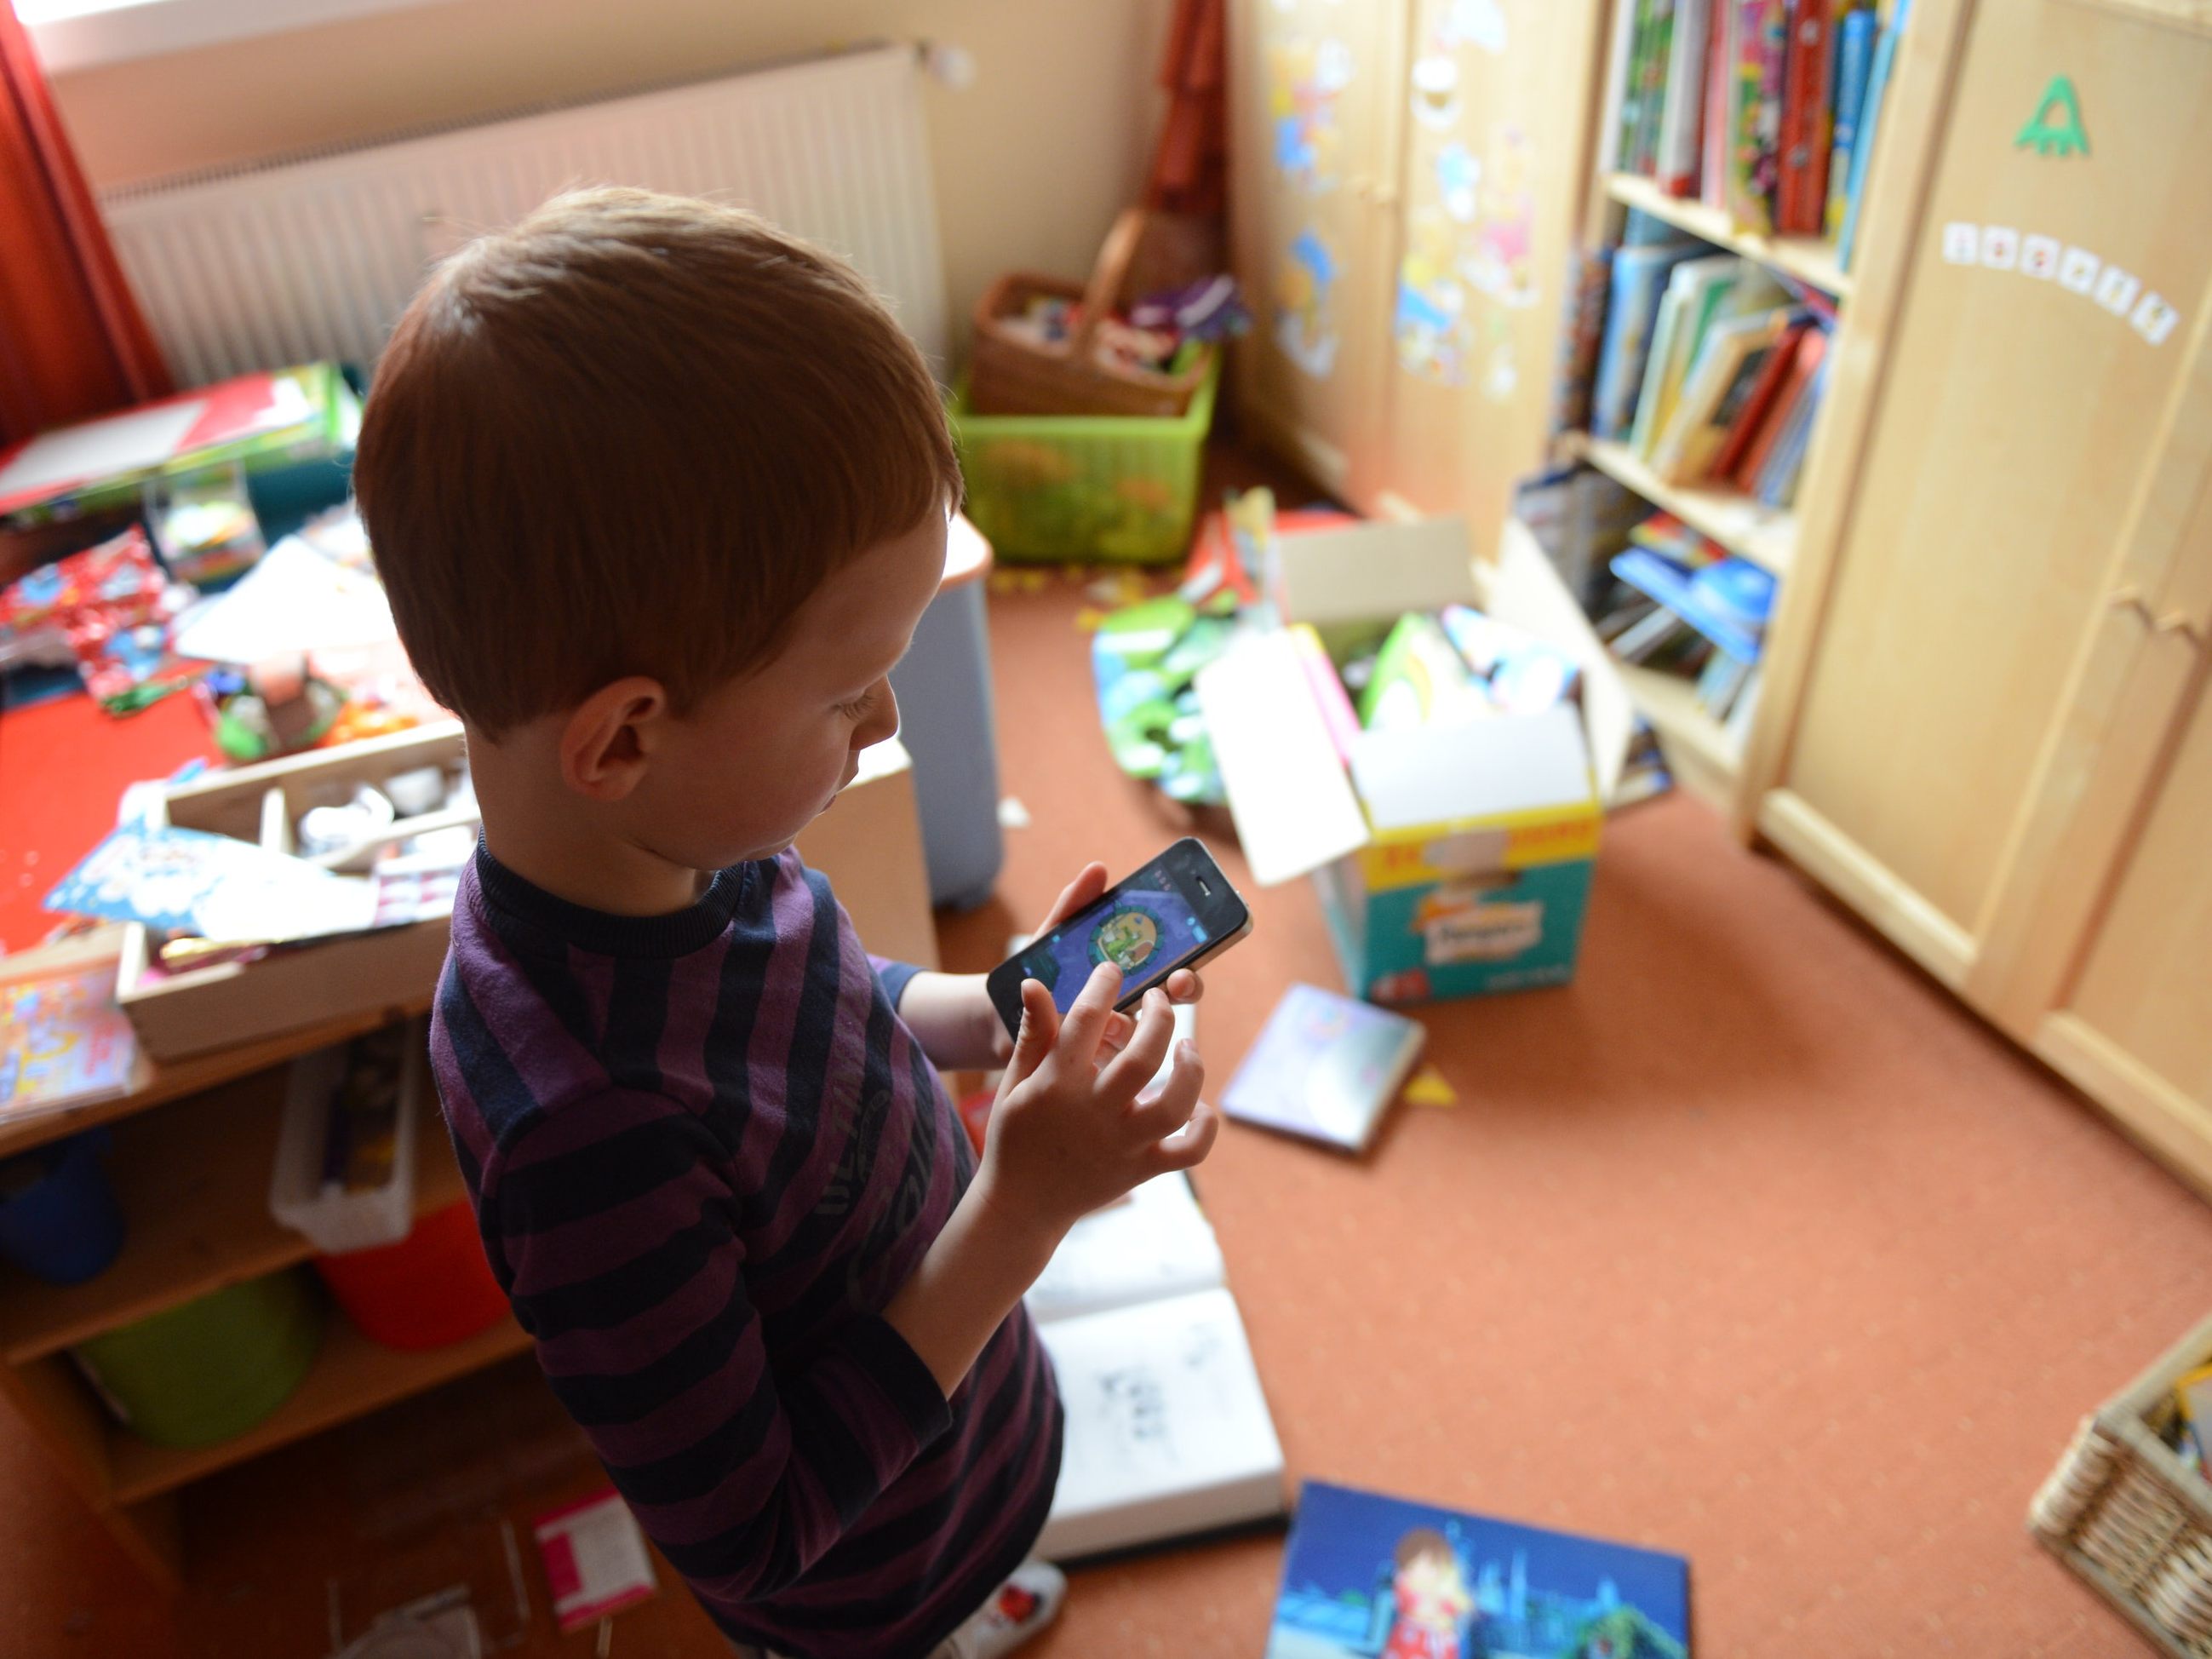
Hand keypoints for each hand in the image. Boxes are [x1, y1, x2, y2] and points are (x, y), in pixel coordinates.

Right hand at [973, 965, 1216, 1243]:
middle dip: (1160, 1017)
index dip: (1103, 986)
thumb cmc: (1016, 1136)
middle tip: (1158, 998)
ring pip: (1175, 1105)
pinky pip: (1188, 1152)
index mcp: (1056, 1085)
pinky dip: (1204, 1128)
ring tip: (1187, 1047)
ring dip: (1190, 1069)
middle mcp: (1093, 1113)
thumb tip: (1035, 983)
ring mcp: (1121, 1145)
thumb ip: (1033, 1033)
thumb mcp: (1015, 1082)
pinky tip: (1200, 1107)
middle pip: (1144, 1058)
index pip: (1086, 1021)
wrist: (1020, 1206)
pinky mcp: (1140, 1170)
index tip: (1113, 970)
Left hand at [989, 862, 1205, 1065]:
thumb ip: (1074, 906)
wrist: (995, 1017)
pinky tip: (1098, 1038)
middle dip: (1183, 988)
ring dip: (1141, 1023)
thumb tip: (1098, 869)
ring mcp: (1116, 1036)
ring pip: (1148, 1033)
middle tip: (1177, 982)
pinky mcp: (1096, 1061)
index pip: (1171, 964)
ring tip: (1120, 1015)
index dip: (1188, 960)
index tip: (1190, 954)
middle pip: (1172, 999)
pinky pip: (1115, 1058)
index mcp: (1127, 973)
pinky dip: (1109, 1046)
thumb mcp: (1053, 937)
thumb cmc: (1035, 973)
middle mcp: (1129, 1004)